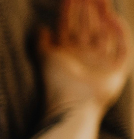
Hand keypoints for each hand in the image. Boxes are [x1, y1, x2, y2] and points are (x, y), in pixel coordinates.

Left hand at [40, 0, 132, 114]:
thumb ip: (41, 42)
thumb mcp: (45, 58)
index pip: (70, 26)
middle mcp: (85, 57)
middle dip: (88, 8)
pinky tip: (112, 18)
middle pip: (88, 26)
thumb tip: (41, 26)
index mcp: (67, 55)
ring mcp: (101, 63)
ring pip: (104, 32)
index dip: (71, 10)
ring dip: (102, 15)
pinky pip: (121, 47)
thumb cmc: (56, 83)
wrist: (72, 105)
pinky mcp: (116, 70)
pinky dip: (118, 32)